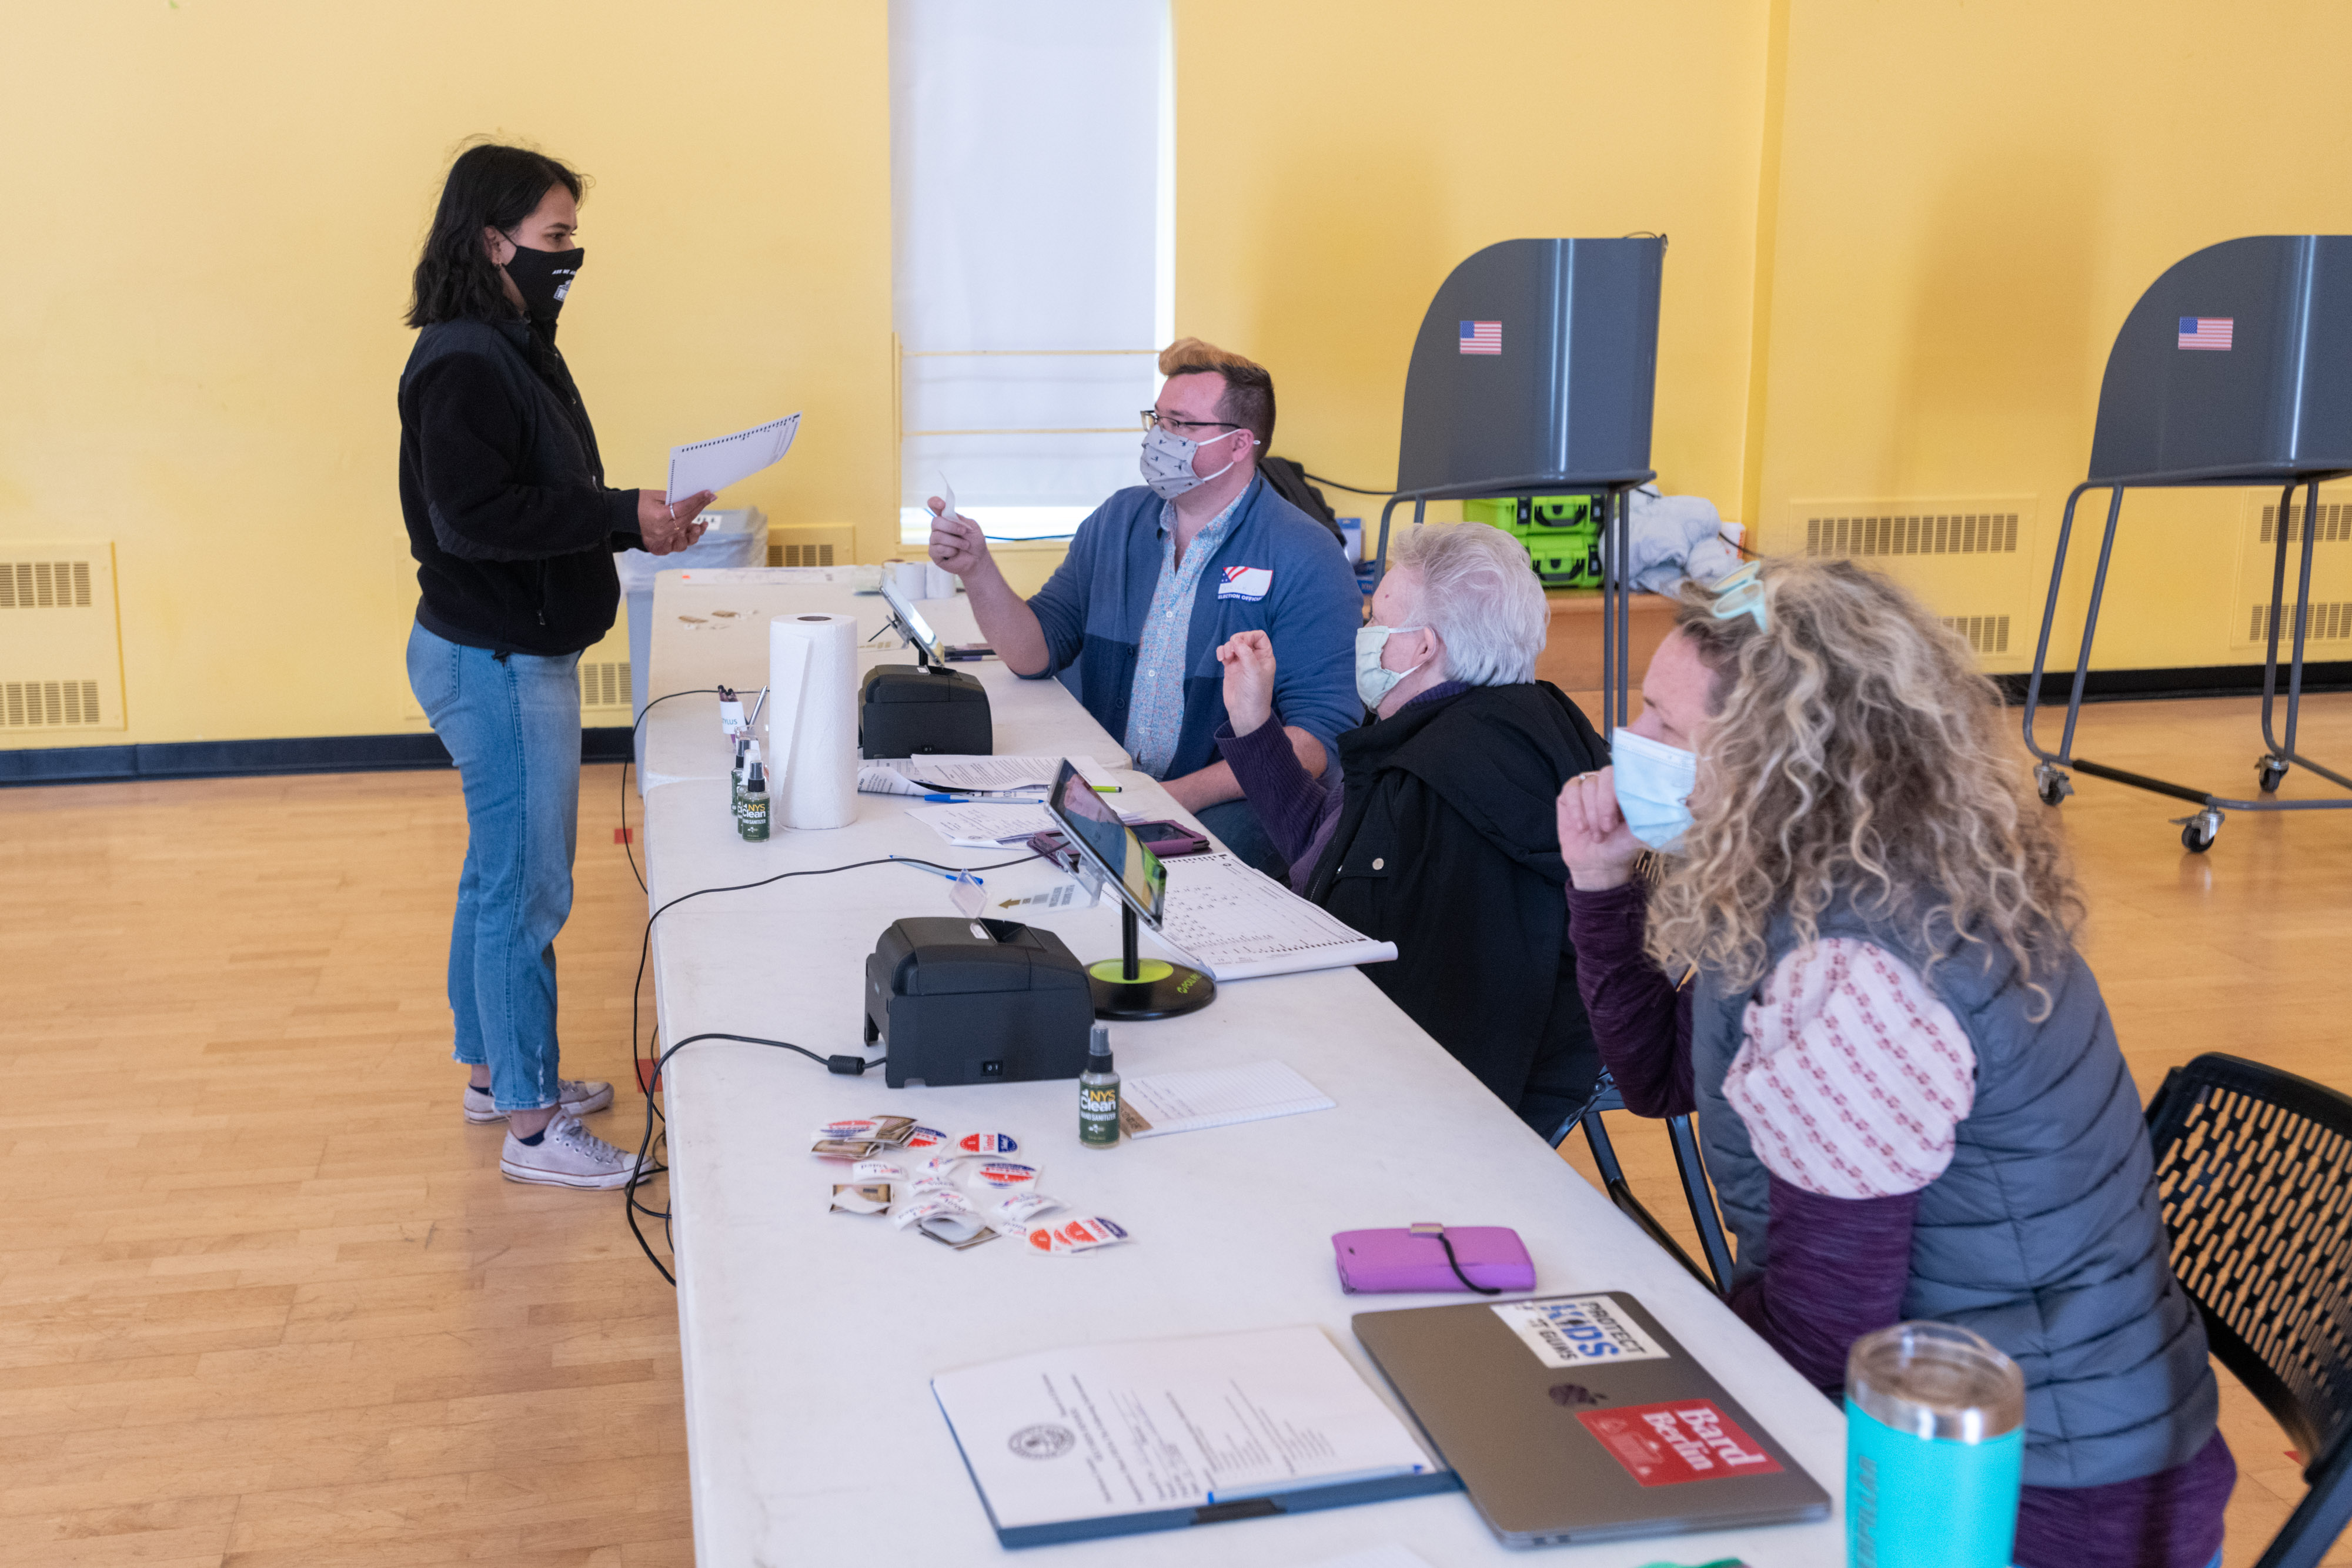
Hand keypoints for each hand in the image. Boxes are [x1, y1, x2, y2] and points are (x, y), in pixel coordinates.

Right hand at [638, 489, 716, 555]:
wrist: (623, 514)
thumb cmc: (638, 502)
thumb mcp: (656, 495)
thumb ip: (674, 498)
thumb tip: (692, 497)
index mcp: (659, 517)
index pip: (684, 509)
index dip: (697, 501)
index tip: (708, 493)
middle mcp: (661, 530)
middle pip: (687, 520)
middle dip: (700, 508)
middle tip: (710, 498)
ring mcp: (661, 538)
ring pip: (685, 534)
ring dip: (696, 527)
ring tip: (701, 520)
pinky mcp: (660, 543)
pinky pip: (678, 542)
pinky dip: (686, 536)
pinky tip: (692, 530)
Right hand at [927, 498, 990, 577]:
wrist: (978, 559)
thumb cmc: (975, 542)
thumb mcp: (972, 527)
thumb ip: (960, 519)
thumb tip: (948, 514)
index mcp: (946, 519)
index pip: (935, 506)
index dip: (935, 502)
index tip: (941, 504)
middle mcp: (938, 529)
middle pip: (936, 522)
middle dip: (951, 526)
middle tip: (964, 532)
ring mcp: (935, 541)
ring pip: (938, 536)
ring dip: (955, 541)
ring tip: (965, 545)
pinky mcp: (934, 553)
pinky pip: (938, 549)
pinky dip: (951, 550)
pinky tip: (955, 553)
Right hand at [1215, 630, 1276, 735]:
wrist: (1244, 712)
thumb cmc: (1255, 694)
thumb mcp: (1254, 672)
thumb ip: (1246, 654)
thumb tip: (1236, 640)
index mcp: (1265, 657)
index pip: (1260, 636)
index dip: (1250, 636)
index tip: (1243, 645)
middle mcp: (1254, 658)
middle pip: (1244, 638)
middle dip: (1236, 640)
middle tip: (1233, 650)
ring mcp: (1241, 662)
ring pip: (1233, 645)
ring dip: (1227, 647)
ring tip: (1226, 657)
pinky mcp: (1230, 668)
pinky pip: (1225, 653)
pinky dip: (1221, 652)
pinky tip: (1221, 659)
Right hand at [1556, 767, 1643, 889]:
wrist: (1595, 864)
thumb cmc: (1618, 848)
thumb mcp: (1636, 836)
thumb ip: (1647, 819)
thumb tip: (1672, 808)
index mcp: (1629, 790)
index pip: (1627, 774)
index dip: (1621, 792)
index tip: (1619, 817)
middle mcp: (1610, 784)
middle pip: (1605, 776)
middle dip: (1604, 804)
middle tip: (1607, 829)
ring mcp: (1590, 787)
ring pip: (1588, 786)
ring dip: (1591, 814)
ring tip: (1597, 836)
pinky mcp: (1571, 794)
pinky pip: (1571, 790)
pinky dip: (1575, 810)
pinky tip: (1581, 827)